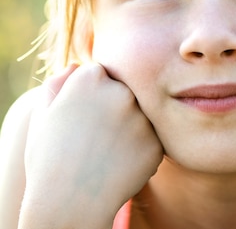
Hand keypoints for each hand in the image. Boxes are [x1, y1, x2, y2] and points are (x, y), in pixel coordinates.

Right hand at [20, 64, 162, 228]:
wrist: (69, 203)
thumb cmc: (50, 158)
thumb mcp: (43, 116)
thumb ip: (59, 84)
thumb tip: (78, 66)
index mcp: (89, 79)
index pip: (101, 74)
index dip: (90, 97)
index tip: (82, 116)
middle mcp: (121, 92)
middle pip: (125, 90)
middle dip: (114, 108)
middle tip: (97, 136)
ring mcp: (142, 117)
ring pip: (141, 114)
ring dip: (130, 128)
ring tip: (106, 152)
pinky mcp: (157, 142)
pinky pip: (150, 139)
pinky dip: (139, 150)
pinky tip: (119, 164)